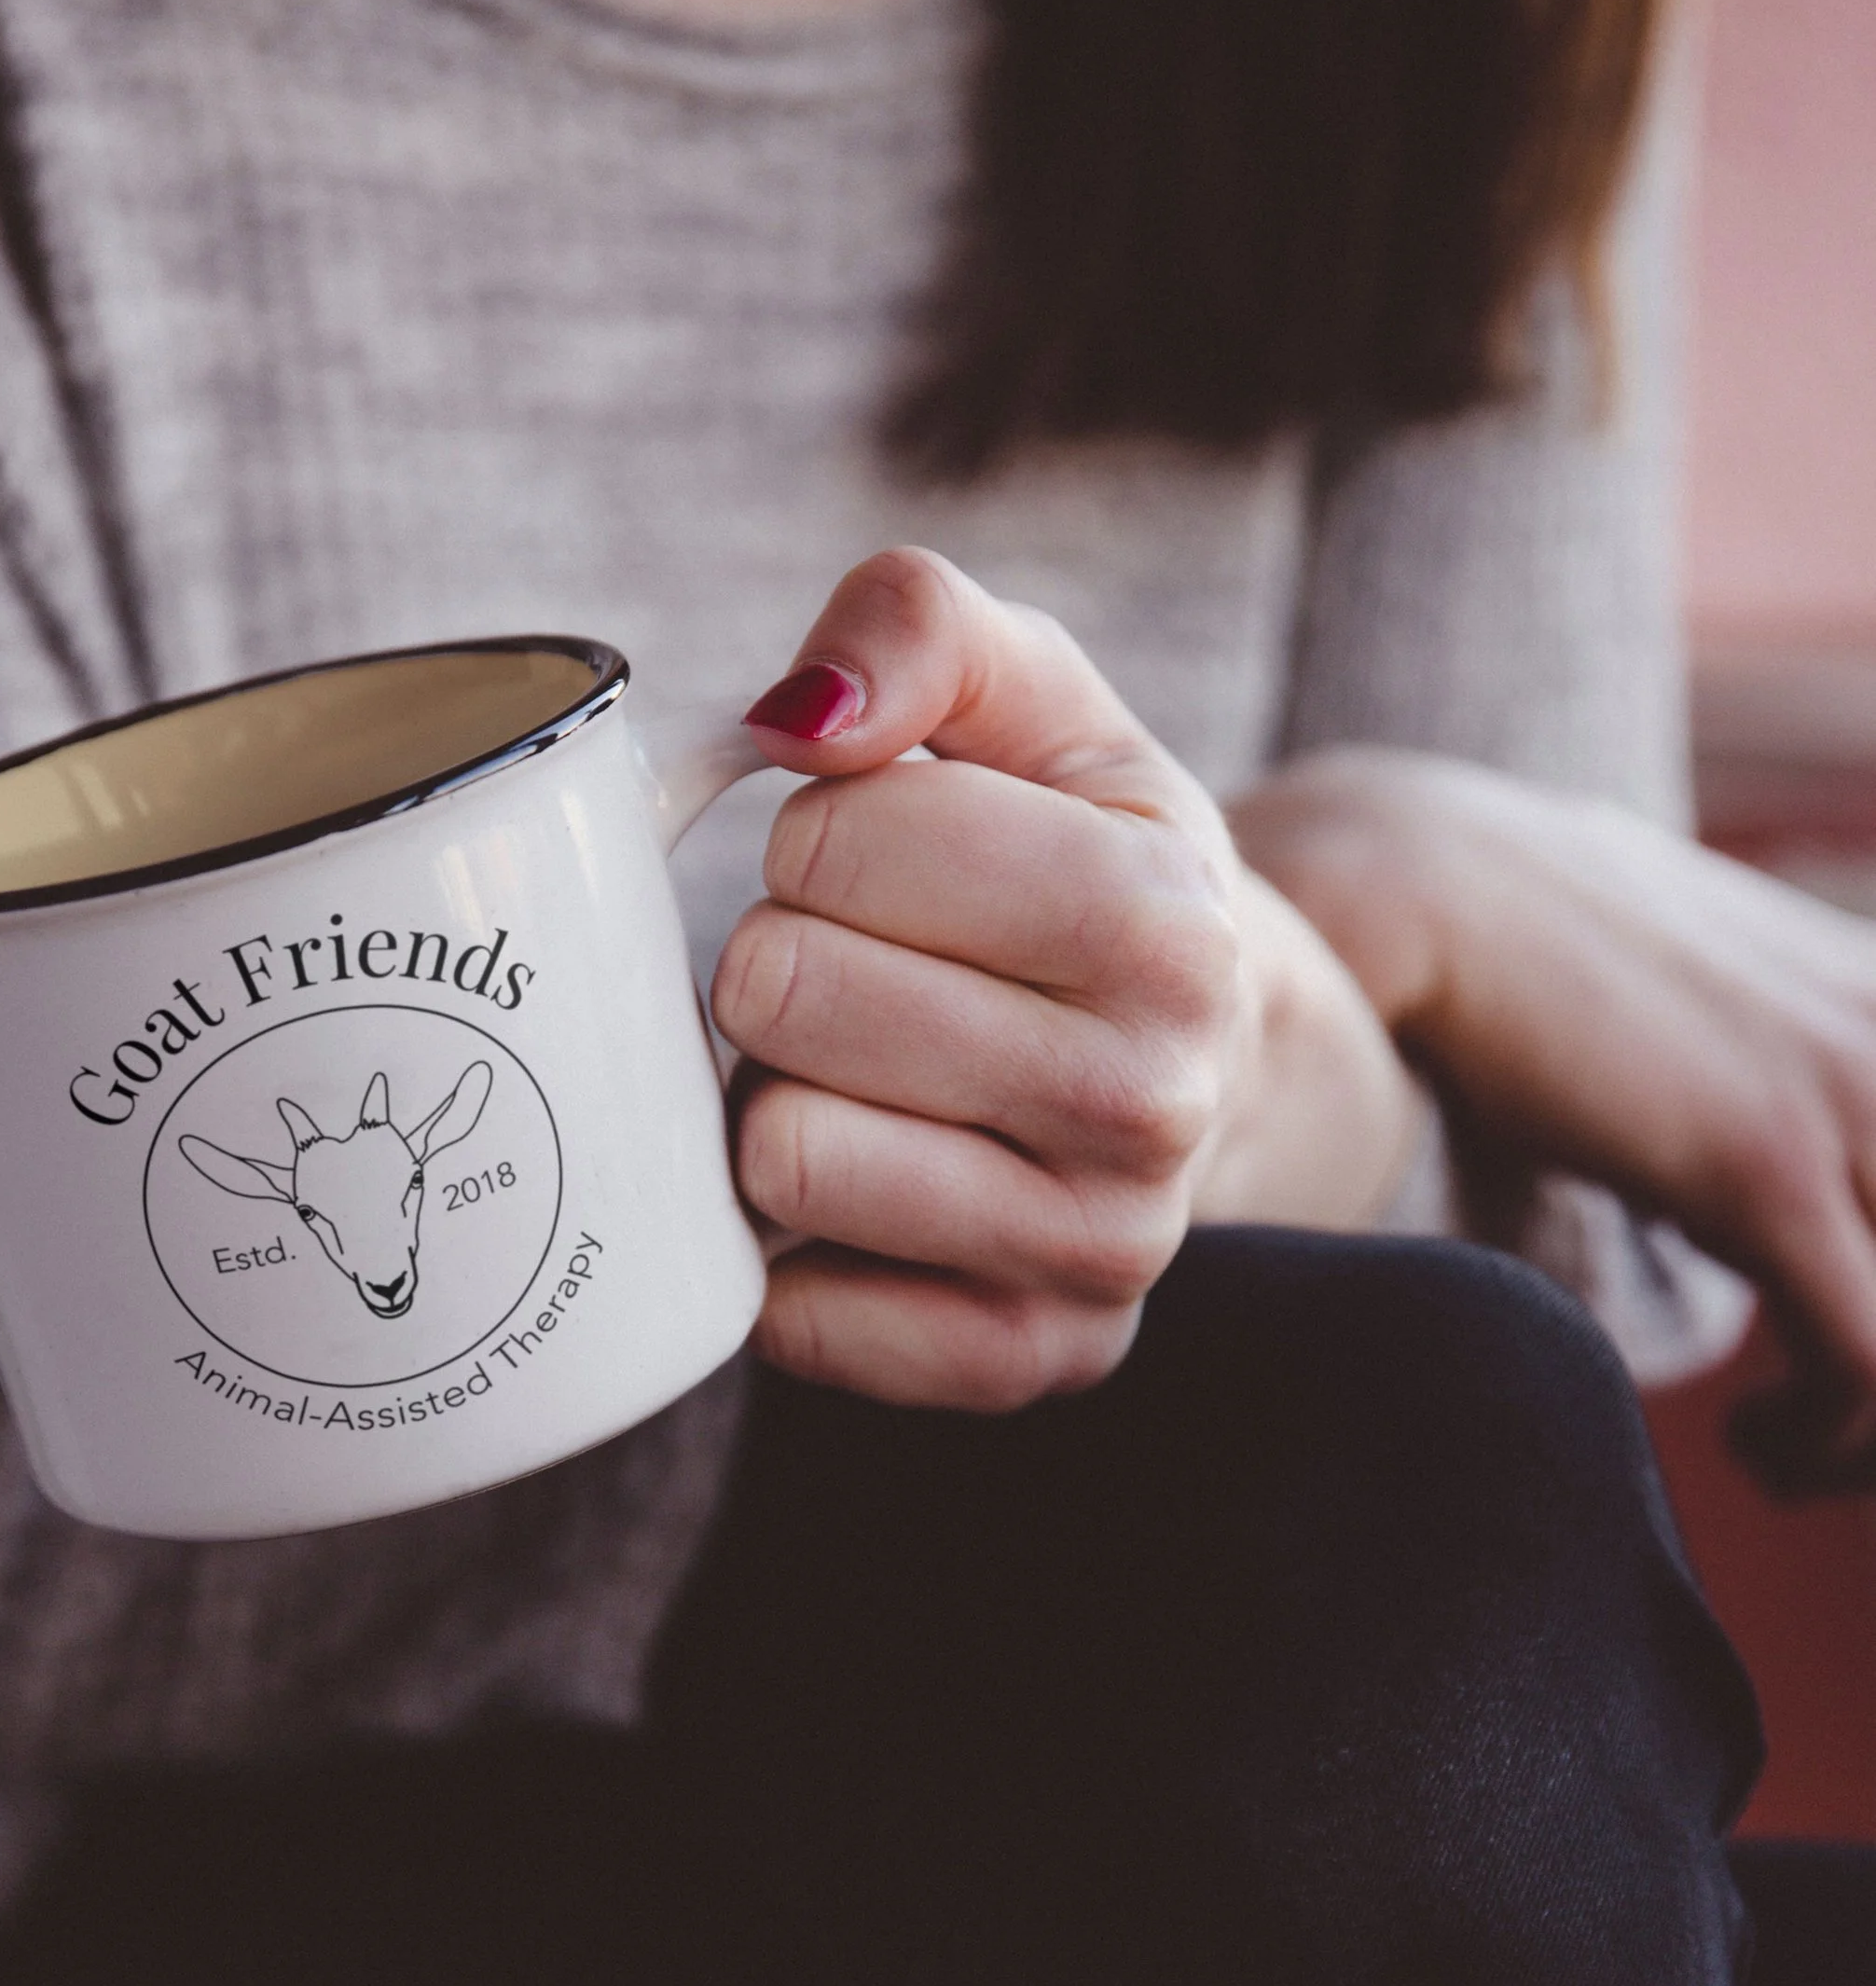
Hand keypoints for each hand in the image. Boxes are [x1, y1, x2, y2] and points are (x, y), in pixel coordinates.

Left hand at [716, 551, 1414, 1408]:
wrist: (1212, 1053)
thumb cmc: (1079, 857)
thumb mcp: (1035, 702)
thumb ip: (918, 626)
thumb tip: (797, 716)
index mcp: (1167, 918)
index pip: (836, 837)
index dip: (820, 828)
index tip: (883, 852)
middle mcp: (1154, 1100)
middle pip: (782, 991)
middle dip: (780, 955)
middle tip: (857, 967)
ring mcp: (1096, 1250)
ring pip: (777, 1155)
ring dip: (772, 1095)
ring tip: (860, 1072)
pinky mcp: (1024, 1359)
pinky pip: (798, 1318)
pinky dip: (787, 1247)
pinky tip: (866, 1184)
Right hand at [1236, 744, 1875, 1473]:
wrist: (1428, 884)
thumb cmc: (1537, 959)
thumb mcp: (1715, 1006)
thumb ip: (1779, 1068)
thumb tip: (1756, 1175)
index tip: (1839, 1380)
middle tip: (1826, 1436)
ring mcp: (1858, 1096)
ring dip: (1870, 1443)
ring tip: (1788, 1454)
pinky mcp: (1770, 1165)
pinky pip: (1874, 1363)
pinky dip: (1824, 1443)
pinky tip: (1752, 1440)